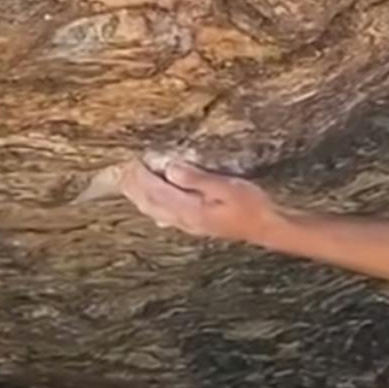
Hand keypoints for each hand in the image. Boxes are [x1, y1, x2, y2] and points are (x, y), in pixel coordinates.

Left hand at [115, 156, 276, 242]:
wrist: (265, 228)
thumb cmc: (251, 205)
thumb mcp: (228, 186)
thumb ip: (198, 179)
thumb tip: (171, 169)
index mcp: (189, 208)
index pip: (155, 190)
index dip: (140, 175)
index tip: (132, 160)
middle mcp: (183, 219)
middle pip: (148, 202)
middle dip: (133, 185)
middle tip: (123, 168)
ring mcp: (187, 225)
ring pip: (153, 210)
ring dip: (139, 195)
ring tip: (128, 182)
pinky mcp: (194, 225)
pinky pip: (162, 215)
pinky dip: (150, 205)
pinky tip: (151, 204)